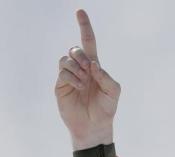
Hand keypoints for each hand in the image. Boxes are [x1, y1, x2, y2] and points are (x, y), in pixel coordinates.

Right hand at [54, 9, 120, 150]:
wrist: (94, 127)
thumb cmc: (106, 109)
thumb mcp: (114, 91)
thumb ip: (106, 76)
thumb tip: (93, 64)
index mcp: (94, 66)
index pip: (88, 42)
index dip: (84, 27)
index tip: (80, 11)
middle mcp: (80, 68)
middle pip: (75, 49)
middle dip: (81, 56)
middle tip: (89, 69)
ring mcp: (69, 76)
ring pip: (66, 59)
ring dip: (76, 67)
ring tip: (84, 81)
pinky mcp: (60, 86)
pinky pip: (62, 72)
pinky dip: (72, 77)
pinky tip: (79, 86)